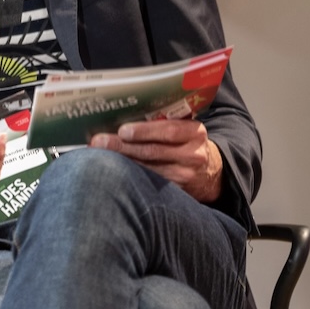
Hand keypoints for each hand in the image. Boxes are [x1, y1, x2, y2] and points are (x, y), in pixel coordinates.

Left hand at [89, 116, 222, 202]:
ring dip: (122, 163)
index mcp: (195, 133)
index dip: (144, 131)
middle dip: (123, 147)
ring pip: (148, 169)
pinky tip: (114, 173)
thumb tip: (125, 116)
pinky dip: (131, 177)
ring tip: (100, 157)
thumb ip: (164, 122)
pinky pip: (149, 183)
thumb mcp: (185, 129)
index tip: (122, 130)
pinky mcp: (177, 192)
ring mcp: (185, 176)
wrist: (210, 172)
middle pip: (153, 151)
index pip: (169, 131)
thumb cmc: (188, 143)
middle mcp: (193, 155)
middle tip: (99, 142)